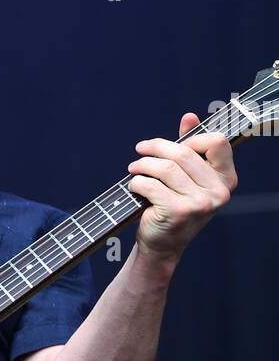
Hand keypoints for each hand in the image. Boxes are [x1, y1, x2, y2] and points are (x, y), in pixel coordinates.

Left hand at [126, 113, 236, 265]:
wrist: (163, 244)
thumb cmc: (175, 206)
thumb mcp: (188, 177)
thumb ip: (191, 147)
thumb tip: (190, 116)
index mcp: (227, 179)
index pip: (217, 142)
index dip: (191, 137)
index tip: (172, 144)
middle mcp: (219, 192)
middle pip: (184, 152)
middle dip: (156, 147)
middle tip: (140, 149)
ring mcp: (200, 203)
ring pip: (165, 167)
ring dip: (143, 164)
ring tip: (134, 168)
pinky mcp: (178, 211)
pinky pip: (150, 184)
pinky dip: (136, 182)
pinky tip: (134, 185)